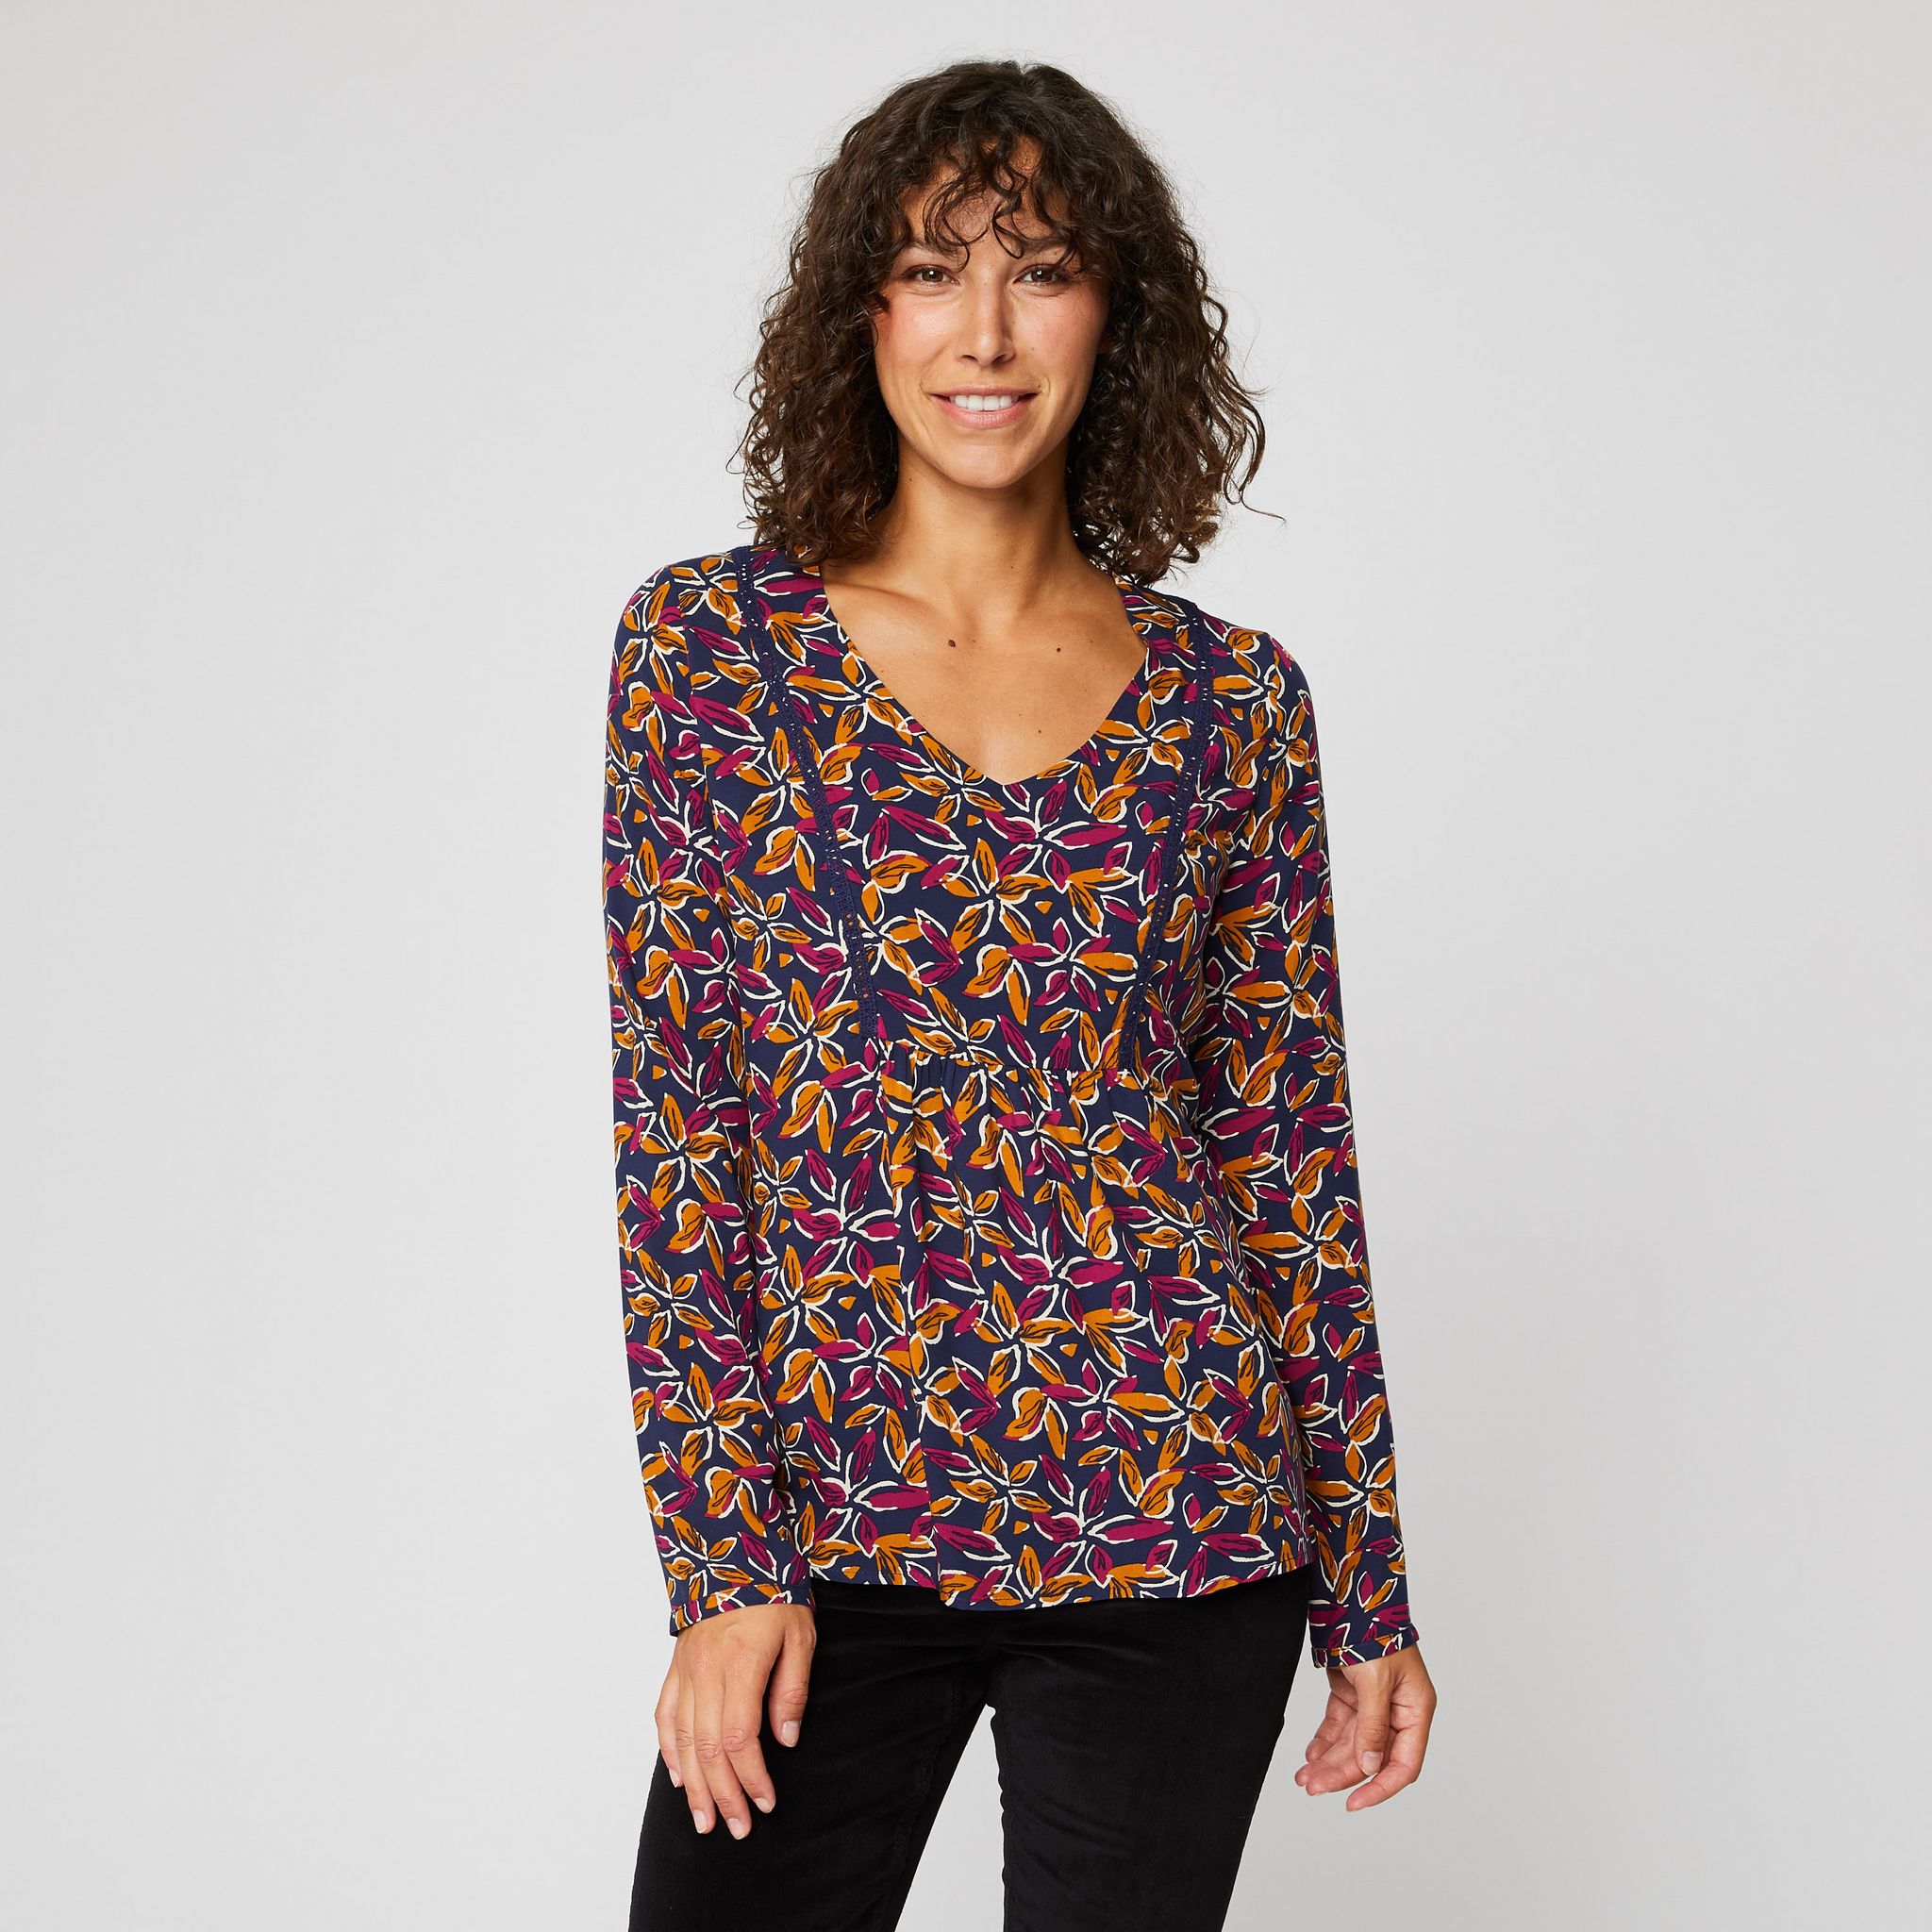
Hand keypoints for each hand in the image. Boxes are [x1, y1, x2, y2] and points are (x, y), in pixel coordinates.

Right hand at [655, 1600, 816, 1836]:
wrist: (734, 1551)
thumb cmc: (774, 1590)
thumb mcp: (800, 1635)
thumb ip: (791, 1690)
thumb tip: (785, 1741)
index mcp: (739, 1663)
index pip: (739, 1737)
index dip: (751, 1777)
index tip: (766, 1802)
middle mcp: (705, 1671)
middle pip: (708, 1748)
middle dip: (723, 1794)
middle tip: (737, 1829)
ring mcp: (685, 1669)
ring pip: (682, 1739)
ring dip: (693, 1785)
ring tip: (704, 1820)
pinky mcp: (676, 1665)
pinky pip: (665, 1714)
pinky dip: (669, 1750)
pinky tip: (678, 1775)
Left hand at [1295, 1642, 1434, 1809]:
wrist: (1351, 1592)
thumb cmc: (1376, 1629)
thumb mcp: (1375, 1680)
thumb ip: (1373, 1725)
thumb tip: (1371, 1766)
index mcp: (1415, 1709)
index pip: (1403, 1763)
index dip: (1380, 1787)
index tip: (1354, 1803)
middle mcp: (1397, 1710)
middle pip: (1371, 1756)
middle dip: (1342, 1773)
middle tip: (1312, 1787)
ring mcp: (1373, 1702)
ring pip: (1352, 1743)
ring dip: (1328, 1761)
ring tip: (1303, 1777)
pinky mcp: (1352, 1692)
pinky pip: (1339, 1725)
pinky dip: (1324, 1740)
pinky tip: (1310, 1754)